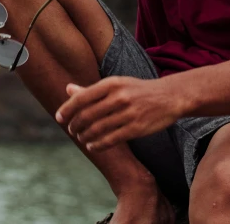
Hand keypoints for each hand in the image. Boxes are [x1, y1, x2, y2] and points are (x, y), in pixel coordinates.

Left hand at [55, 76, 186, 151]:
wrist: (170, 96)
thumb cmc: (138, 90)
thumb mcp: (117, 84)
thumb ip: (92, 89)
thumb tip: (68, 89)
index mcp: (112, 83)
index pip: (82, 97)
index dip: (67, 109)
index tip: (59, 118)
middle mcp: (119, 96)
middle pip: (87, 115)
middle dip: (75, 125)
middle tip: (71, 130)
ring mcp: (128, 113)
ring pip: (97, 129)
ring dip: (84, 136)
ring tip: (81, 137)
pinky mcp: (136, 128)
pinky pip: (110, 140)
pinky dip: (97, 145)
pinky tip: (92, 145)